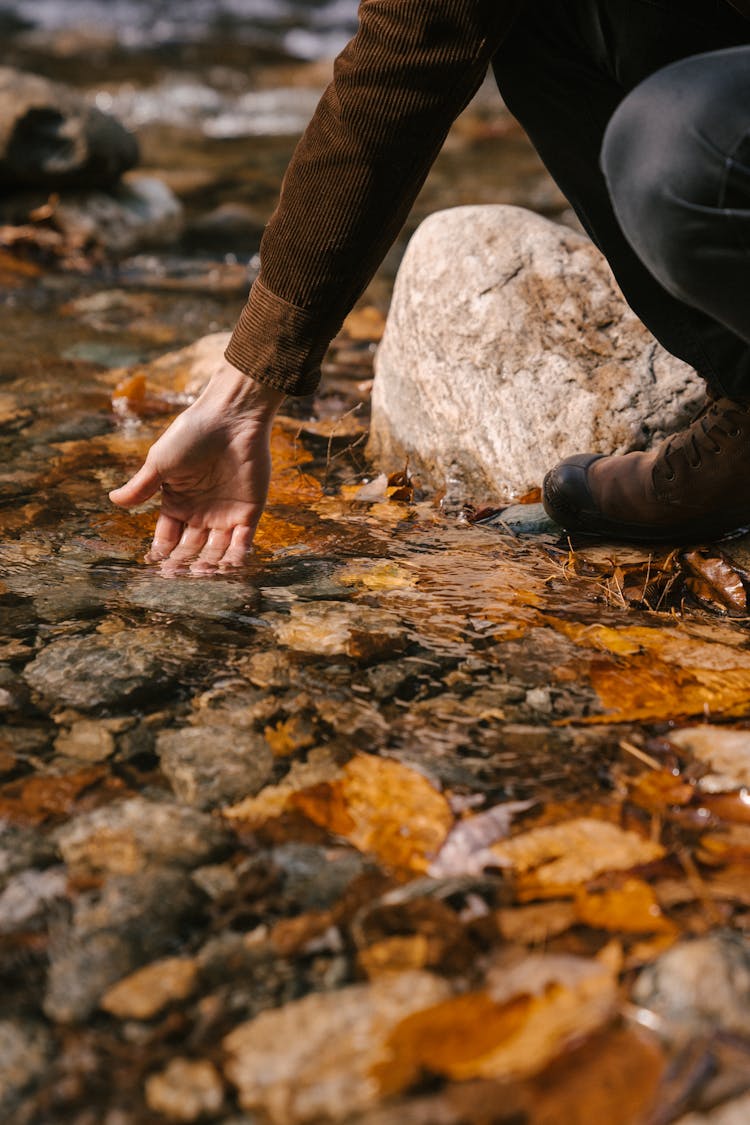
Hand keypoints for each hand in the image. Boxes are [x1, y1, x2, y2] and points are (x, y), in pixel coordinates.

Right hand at [109, 362, 284, 572]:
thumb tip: (111, 501)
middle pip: (192, 548)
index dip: (162, 552)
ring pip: (218, 549)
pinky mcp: (250, 511)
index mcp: (177, 503)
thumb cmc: (192, 435)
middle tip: (179, 575)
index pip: (168, 537)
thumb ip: (141, 486)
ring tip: (202, 573)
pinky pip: (244, 541)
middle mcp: (201, 513)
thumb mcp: (160, 462)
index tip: (156, 566)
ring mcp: (226, 514)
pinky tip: (228, 565)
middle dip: (186, 563)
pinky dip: (237, 555)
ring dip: (211, 564)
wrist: (230, 418)